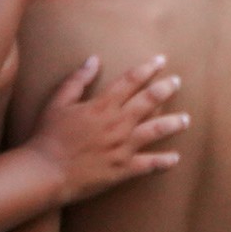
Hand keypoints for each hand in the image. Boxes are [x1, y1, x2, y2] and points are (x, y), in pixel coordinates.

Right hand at [27, 54, 186, 203]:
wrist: (44, 172)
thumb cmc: (47, 136)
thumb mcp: (58, 102)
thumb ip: (78, 80)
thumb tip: (94, 59)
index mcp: (102, 105)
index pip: (130, 81)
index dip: (147, 69)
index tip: (160, 60)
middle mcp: (116, 123)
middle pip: (148, 101)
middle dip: (165, 89)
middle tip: (177, 81)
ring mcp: (121, 147)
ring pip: (155, 130)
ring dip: (173, 123)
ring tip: (186, 119)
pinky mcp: (121, 169)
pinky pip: (147, 165)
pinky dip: (163, 162)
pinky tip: (175, 159)